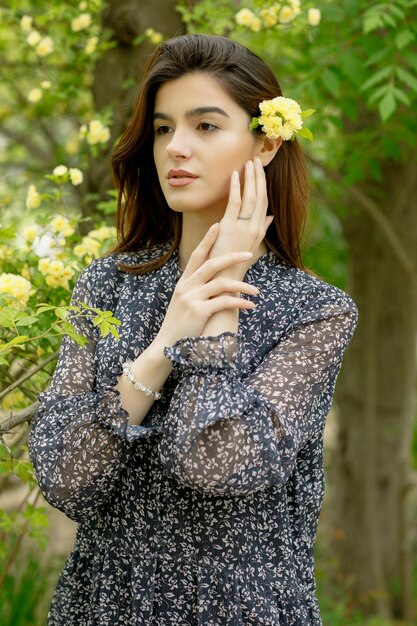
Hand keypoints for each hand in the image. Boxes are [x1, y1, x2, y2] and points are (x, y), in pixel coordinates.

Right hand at [154, 223, 258, 346]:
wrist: (168, 345)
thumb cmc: (180, 325)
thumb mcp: (184, 302)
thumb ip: (195, 289)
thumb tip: (212, 280)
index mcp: (183, 282)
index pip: (196, 255)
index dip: (207, 240)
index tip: (217, 225)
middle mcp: (186, 287)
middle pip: (211, 264)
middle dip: (232, 257)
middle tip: (249, 254)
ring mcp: (192, 298)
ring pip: (221, 283)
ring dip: (242, 285)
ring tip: (256, 291)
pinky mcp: (199, 312)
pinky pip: (224, 302)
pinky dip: (239, 302)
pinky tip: (250, 305)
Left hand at [208, 157, 272, 278]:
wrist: (225, 280)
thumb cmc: (233, 264)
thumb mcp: (251, 246)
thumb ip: (261, 229)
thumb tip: (270, 216)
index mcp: (259, 231)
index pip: (264, 203)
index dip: (263, 186)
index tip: (261, 172)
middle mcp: (254, 228)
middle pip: (260, 196)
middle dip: (259, 177)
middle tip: (256, 160)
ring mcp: (243, 227)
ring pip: (250, 197)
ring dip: (250, 178)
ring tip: (248, 162)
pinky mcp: (230, 228)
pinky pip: (235, 203)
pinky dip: (235, 187)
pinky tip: (234, 174)